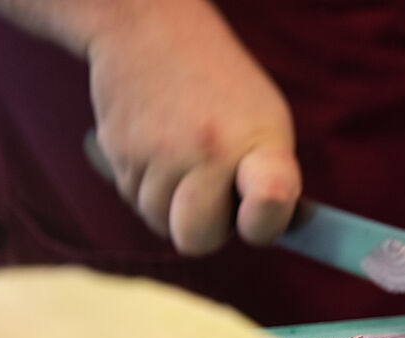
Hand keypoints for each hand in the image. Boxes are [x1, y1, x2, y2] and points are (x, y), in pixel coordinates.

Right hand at [87, 3, 299, 255]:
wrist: (148, 30)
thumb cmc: (221, 88)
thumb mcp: (265, 121)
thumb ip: (272, 179)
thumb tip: (285, 231)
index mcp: (258, 143)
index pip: (270, 200)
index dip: (264, 221)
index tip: (256, 216)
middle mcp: (209, 151)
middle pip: (198, 240)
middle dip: (203, 228)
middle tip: (211, 192)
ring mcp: (159, 155)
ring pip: (160, 223)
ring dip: (171, 205)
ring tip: (183, 159)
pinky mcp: (119, 154)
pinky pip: (134, 201)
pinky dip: (147, 187)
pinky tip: (159, 150)